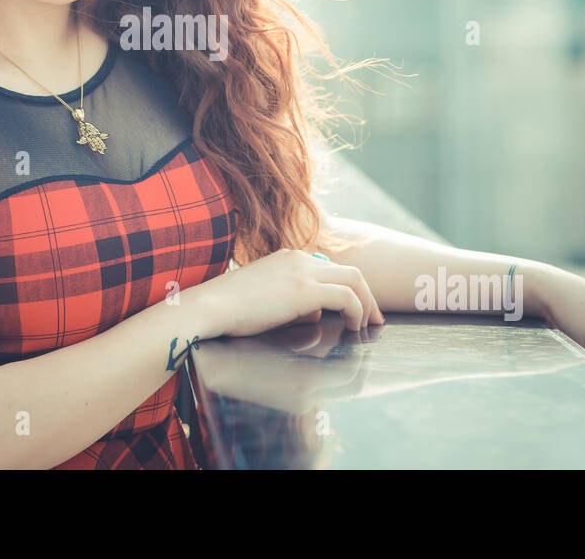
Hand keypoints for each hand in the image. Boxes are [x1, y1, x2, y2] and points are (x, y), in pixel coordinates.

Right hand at [199, 248, 384, 337]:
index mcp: (288, 257)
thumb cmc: (230, 309)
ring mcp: (303, 272)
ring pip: (354, 280)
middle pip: (350, 271)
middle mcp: (299, 258)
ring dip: (366, 304)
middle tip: (374, 318)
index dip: (348, 289)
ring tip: (366, 326)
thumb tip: (312, 313)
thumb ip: (292, 301)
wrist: (210, 307)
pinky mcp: (304, 291)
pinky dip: (356, 312)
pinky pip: (346, 297)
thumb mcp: (265, 298)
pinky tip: (353, 327)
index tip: (356, 309)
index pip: (330, 268)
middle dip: (368, 295)